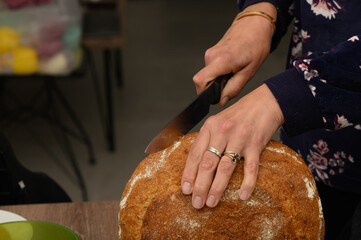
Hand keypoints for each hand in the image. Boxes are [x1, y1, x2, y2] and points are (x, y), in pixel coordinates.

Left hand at [181, 84, 283, 208]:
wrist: (265, 102)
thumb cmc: (240, 113)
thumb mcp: (218, 121)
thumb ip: (208, 138)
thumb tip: (196, 163)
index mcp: (210, 127)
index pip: (195, 153)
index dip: (188, 173)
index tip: (185, 189)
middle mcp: (222, 132)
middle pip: (207, 163)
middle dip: (200, 186)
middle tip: (196, 203)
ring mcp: (239, 138)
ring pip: (225, 167)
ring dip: (217, 187)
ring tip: (211, 202)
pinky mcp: (256, 144)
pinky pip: (250, 167)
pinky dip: (247, 183)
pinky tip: (242, 195)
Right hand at [194, 3, 276, 106]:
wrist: (254, 25)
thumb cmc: (256, 44)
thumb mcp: (249, 71)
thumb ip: (234, 88)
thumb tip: (221, 101)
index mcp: (222, 60)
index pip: (200, 81)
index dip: (204, 93)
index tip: (215, 96)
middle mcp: (212, 56)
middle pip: (203, 81)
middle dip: (215, 87)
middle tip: (232, 81)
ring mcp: (210, 53)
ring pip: (208, 75)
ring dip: (219, 79)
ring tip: (234, 71)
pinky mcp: (210, 53)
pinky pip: (210, 69)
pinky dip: (219, 73)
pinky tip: (232, 66)